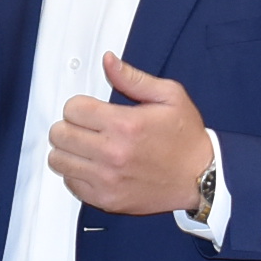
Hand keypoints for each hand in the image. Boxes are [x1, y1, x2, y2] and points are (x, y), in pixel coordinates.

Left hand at [48, 54, 215, 215]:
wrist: (201, 178)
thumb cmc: (186, 138)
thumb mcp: (169, 96)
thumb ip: (133, 78)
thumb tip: (108, 61)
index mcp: (125, 124)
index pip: (72, 109)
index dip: (79, 106)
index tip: (90, 111)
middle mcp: (112, 153)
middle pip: (60, 134)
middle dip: (69, 126)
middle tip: (85, 128)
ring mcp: (107, 180)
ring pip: (59, 160)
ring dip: (68, 150)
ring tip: (86, 147)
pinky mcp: (106, 200)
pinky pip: (70, 183)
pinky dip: (76, 173)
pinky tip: (92, 166)